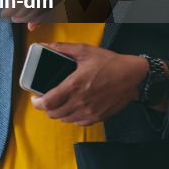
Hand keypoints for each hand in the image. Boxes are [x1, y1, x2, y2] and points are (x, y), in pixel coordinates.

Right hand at [0, 0, 54, 24]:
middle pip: (40, 4)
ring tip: (11, 17)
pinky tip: (4, 13)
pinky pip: (15, 4)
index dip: (41, 15)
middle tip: (18, 20)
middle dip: (30, 17)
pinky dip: (9, 12)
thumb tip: (33, 20)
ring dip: (20, 16)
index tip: (32, 24)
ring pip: (29, 5)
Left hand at [30, 43, 147, 125]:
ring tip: (58, 103)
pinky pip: (79, 123)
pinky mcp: (99, 117)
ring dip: (58, 113)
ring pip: (65, 120)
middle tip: (46, 99)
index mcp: (74, 85)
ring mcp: (90, 111)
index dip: (37, 103)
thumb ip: (62, 48)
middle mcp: (81, 102)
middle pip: (54, 114)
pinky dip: (72, 118)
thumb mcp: (84, 50)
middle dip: (46, 108)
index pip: (48, 103)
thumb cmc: (109, 62)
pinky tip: (73, 108)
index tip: (34, 98)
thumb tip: (44, 45)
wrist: (133, 76)